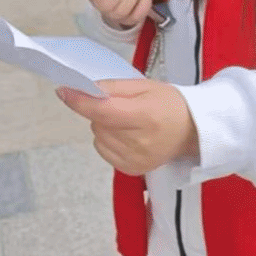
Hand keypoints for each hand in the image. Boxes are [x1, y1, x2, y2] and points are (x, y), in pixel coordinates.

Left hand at [56, 79, 198, 174]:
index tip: (63, 91)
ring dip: (103, 126)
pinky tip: (126, 134)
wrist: (193, 131)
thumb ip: (114, 87)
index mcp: (145, 116)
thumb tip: (86, 88)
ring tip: (126, 121)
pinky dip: (107, 140)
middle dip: (100, 111)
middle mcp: (139, 142)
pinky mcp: (132, 170)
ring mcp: (135, 160)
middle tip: (120, 105)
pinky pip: (103, 151)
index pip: (103, 110)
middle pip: (98, 124)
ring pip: (98, 137)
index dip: (80, 101)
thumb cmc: (170, 103)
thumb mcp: (144, 85)